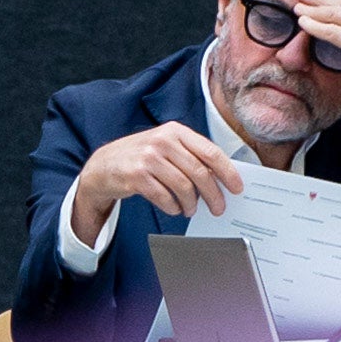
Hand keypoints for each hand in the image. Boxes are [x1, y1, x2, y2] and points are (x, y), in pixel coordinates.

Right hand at [64, 121, 243, 248]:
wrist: (103, 165)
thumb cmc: (142, 157)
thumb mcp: (166, 146)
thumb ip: (190, 155)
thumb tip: (221, 177)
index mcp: (175, 131)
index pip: (210, 152)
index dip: (227, 172)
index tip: (237, 188)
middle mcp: (162, 141)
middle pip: (199, 172)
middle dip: (213, 195)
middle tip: (219, 208)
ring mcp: (148, 158)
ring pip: (183, 187)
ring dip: (192, 204)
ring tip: (191, 210)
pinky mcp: (136, 176)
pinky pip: (164, 197)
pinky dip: (173, 207)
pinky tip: (174, 208)